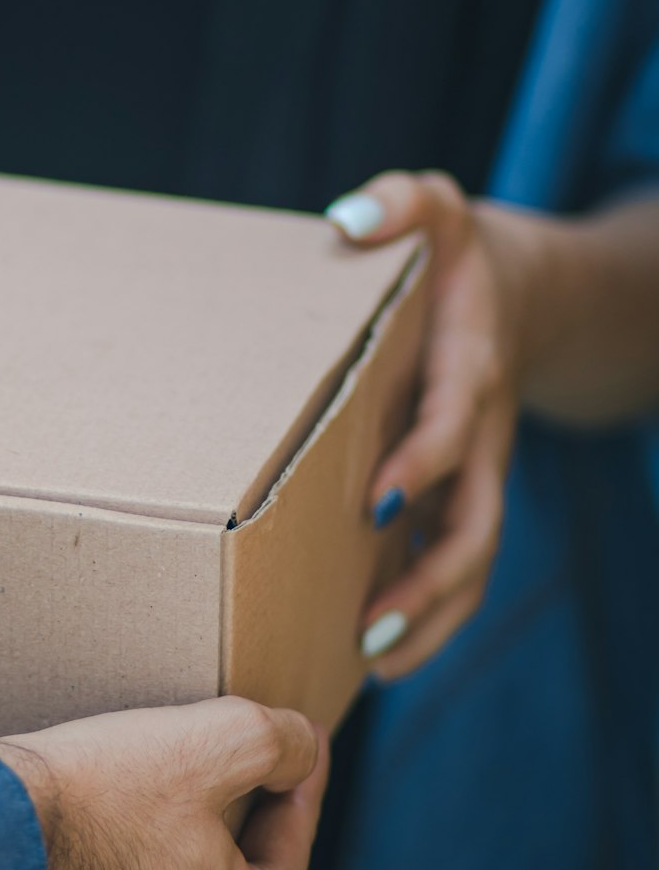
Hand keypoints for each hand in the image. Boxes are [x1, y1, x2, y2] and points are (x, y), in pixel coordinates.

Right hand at [0, 697, 327, 869]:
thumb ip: (281, 741)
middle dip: (224, 827)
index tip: (292, 743)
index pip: (291, 842)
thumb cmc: (95, 794)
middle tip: (205, 769)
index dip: (294, 780)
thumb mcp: (214, 737)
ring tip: (136, 806)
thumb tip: (301, 748)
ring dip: (158, 866)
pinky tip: (83, 856)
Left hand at [325, 172, 538, 678]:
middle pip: (474, 523)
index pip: (453, 426)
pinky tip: (373, 654)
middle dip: (429, 580)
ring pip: (469, 561)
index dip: (423, 463)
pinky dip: (425, 613)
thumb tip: (349, 220)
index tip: (376, 501)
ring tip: (373, 665)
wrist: (520, 291)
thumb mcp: (435, 211)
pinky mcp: (457, 496)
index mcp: (470, 370)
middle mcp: (479, 434)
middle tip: (372, 628)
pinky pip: (451, 565)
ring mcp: (475, 474)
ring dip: (430, 617)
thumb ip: (400, 204)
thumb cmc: (454, 256)